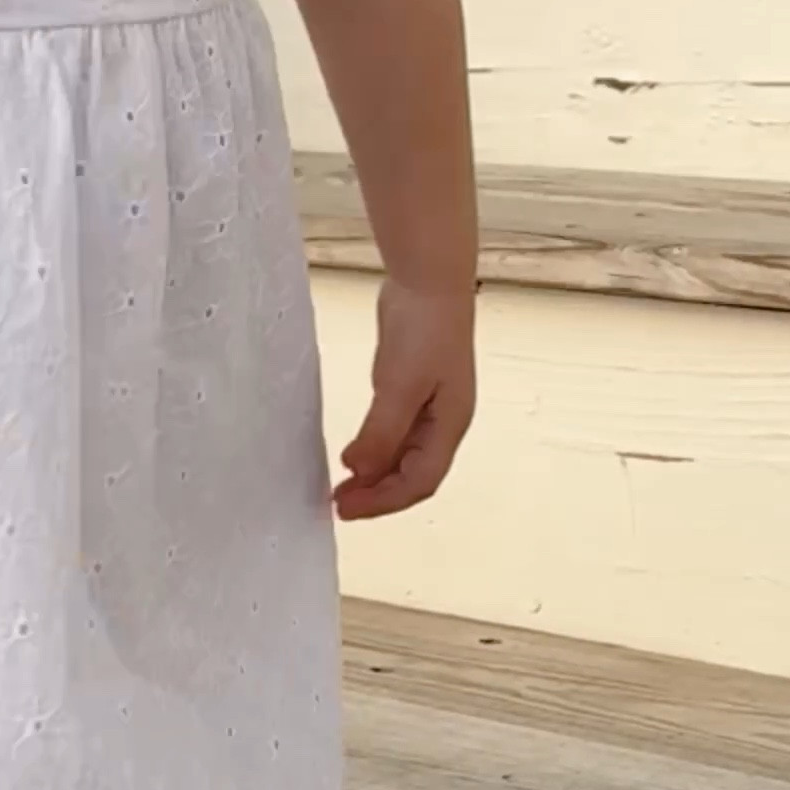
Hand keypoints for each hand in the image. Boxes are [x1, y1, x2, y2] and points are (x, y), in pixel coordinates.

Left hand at [333, 280, 475, 519]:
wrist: (427, 280)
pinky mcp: (411, 389)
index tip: (346, 509)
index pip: (420, 482)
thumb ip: (381, 433)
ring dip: (374, 475)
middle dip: (378, 494)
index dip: (384, 502)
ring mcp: (430, 406)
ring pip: (403, 456)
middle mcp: (444, 422)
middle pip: (413, 475)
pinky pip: (393, 433)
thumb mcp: (399, 385)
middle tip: (338, 504)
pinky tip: (352, 454)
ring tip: (340, 486)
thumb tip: (359, 472)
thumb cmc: (423, 329)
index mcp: (451, 425)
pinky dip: (374, 449)